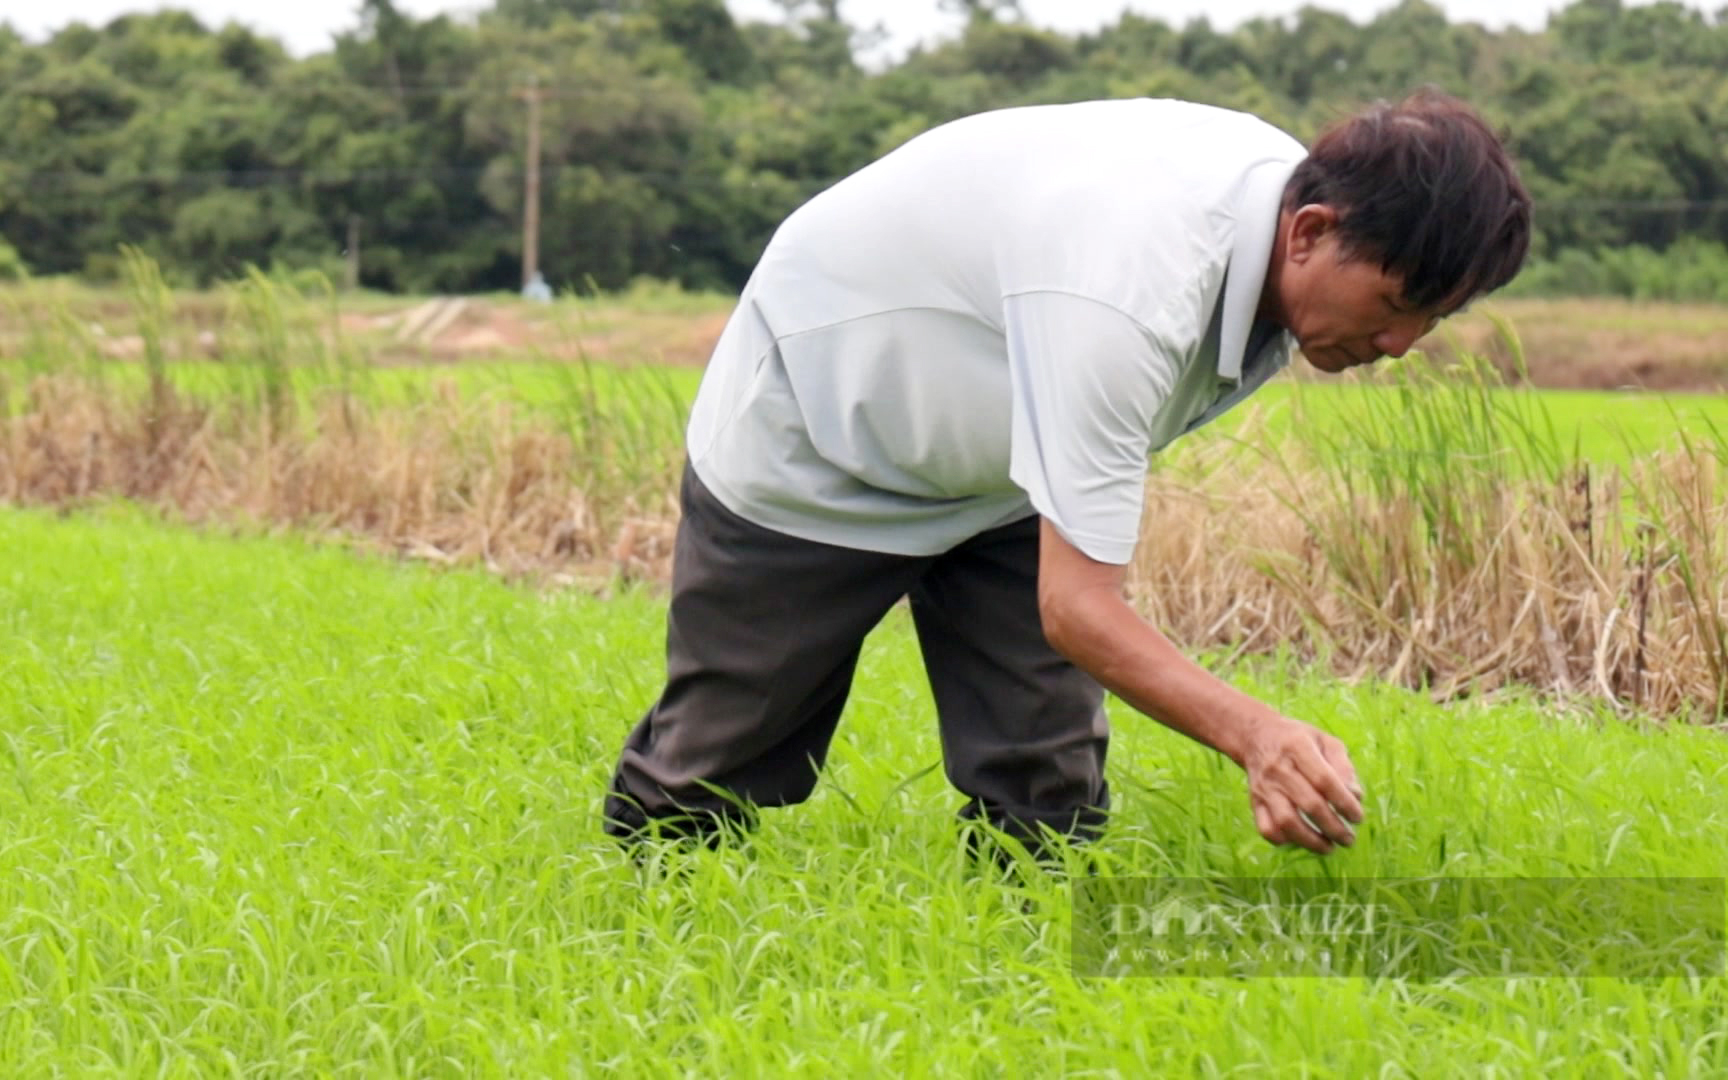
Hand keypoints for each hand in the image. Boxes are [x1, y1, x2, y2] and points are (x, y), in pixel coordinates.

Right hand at [1240, 716, 1364, 854]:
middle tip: (1349, 839)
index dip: (1344, 802)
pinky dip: (1285, 840)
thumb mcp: (1325, 741)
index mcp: (1298, 747)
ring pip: (1286, 822)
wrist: (1256, 737)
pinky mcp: (1254, 802)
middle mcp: (1278, 768)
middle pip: (1309, 804)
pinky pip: (1266, 828)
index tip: (1358, 817)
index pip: (1324, 780)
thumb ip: (1344, 767)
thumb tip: (1356, 797)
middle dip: (1334, 827)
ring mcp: (1264, 787)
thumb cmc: (1298, 739)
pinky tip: (1302, 840)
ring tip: (1329, 847)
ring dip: (1311, 840)